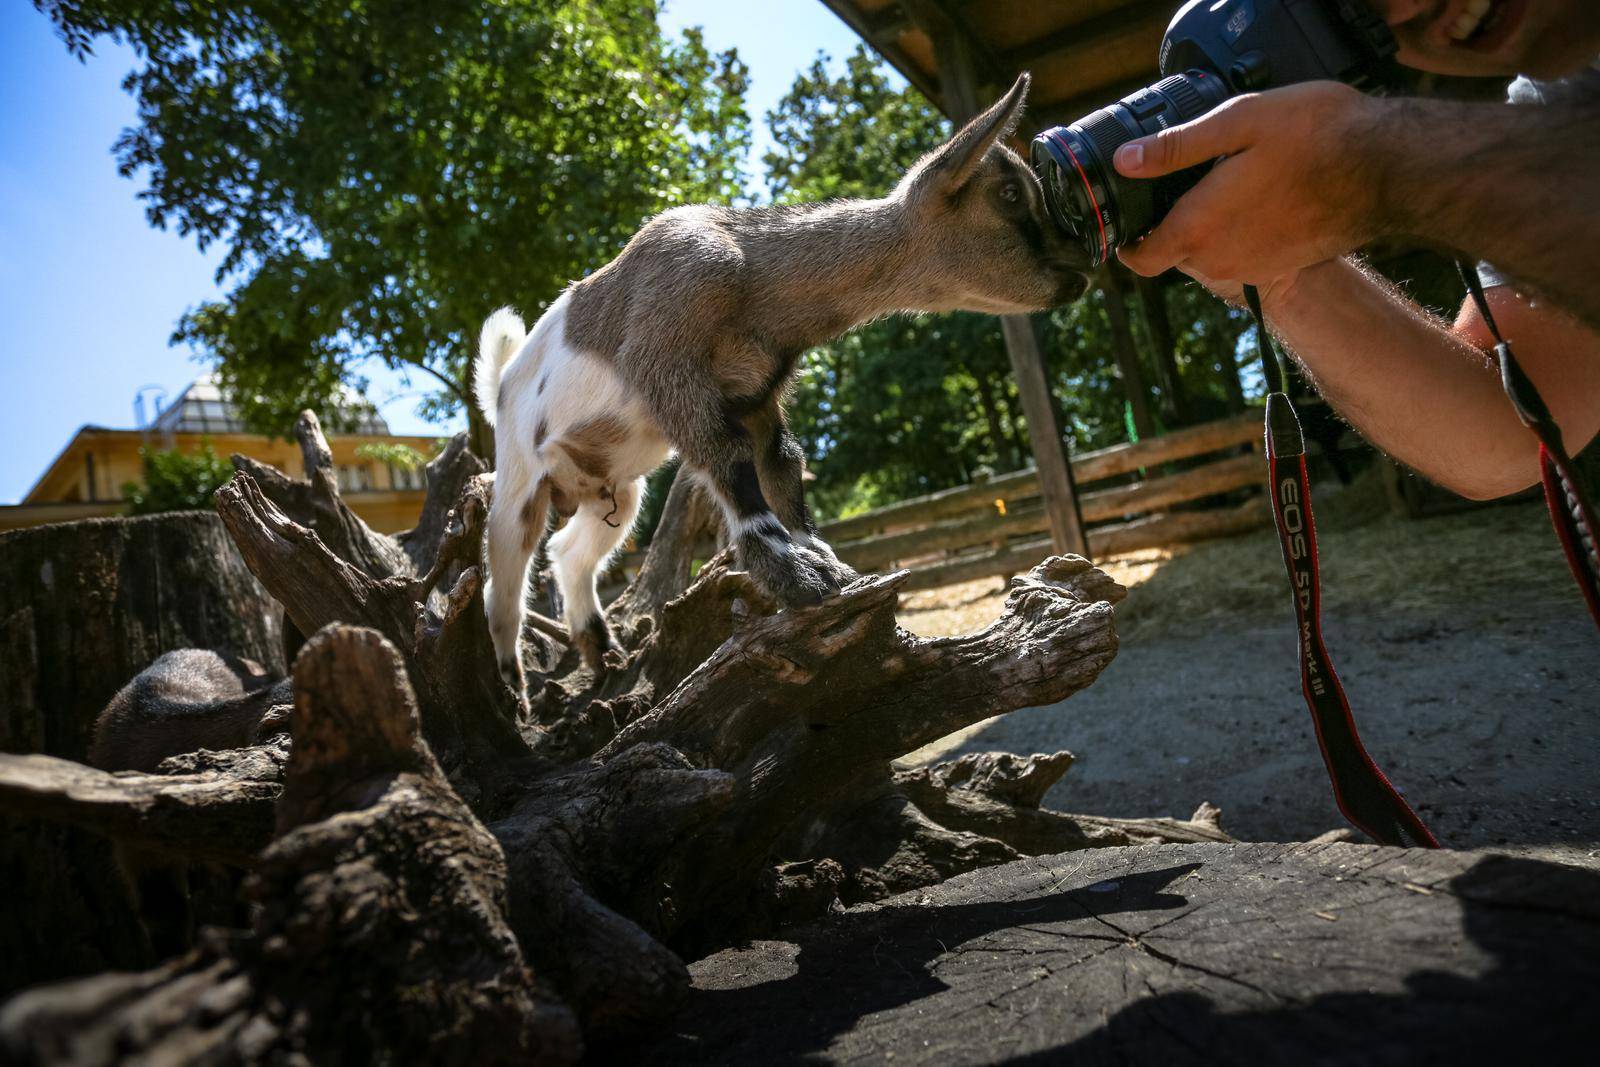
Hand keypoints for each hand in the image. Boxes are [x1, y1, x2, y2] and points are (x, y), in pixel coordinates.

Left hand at [1113, 82, 1391, 284]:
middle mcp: (1219, 260)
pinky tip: (1261, 195)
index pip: (1139, 259)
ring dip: (1209, 225)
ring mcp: (1250, 268)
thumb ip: (1175, 148)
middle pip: (1173, 252)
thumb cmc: (1318, 138)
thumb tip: (1126, 161)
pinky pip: (1241, 255)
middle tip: (1188, 178)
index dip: (1127, 241)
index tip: (1129, 218)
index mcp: (1197, 229)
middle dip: (1172, 221)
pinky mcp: (1279, 266)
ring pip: (1208, 253)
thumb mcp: (1238, 123)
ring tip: (1229, 181)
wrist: (1388, 169)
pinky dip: (1240, 231)